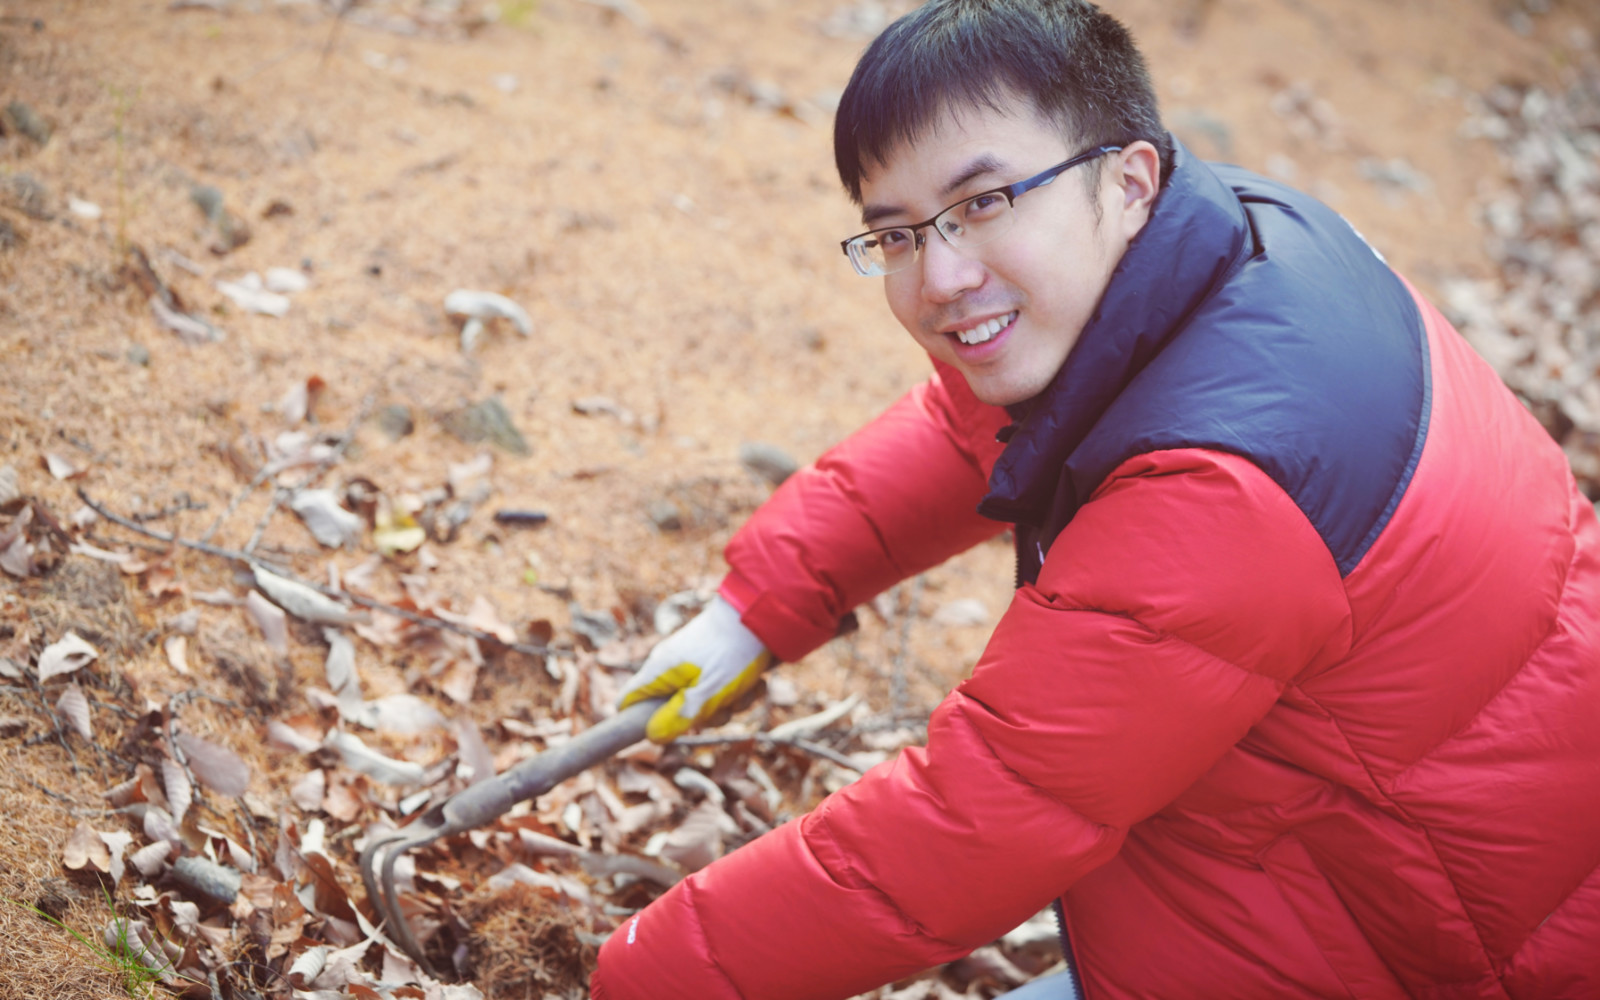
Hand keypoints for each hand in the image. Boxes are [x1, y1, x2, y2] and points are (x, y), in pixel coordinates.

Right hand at [618, 595, 771, 741]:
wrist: (763, 613)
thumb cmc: (730, 653)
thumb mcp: (705, 693)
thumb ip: (678, 717)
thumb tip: (653, 736)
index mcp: (658, 672)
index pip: (626, 703)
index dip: (637, 722)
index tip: (664, 732)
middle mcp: (671, 668)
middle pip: (673, 712)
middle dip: (703, 716)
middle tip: (721, 705)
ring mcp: (694, 665)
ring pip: (705, 703)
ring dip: (729, 703)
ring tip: (744, 687)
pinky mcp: (717, 663)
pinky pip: (722, 690)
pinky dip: (740, 690)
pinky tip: (756, 680)